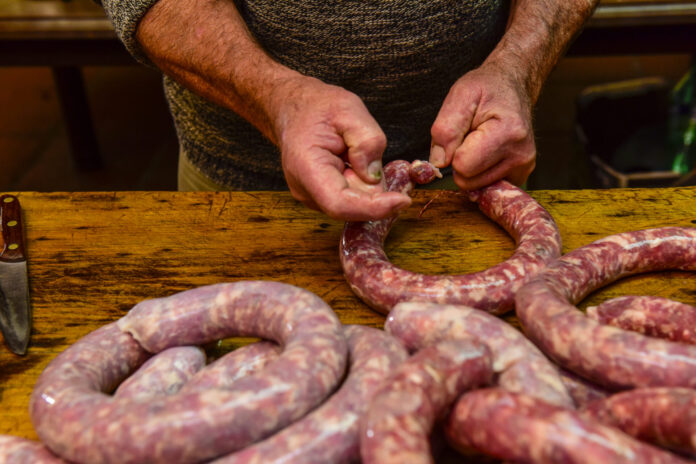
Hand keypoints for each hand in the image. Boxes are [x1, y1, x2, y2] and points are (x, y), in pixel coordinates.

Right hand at [269, 76, 410, 220]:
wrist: (294, 108)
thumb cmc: (317, 108)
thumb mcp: (348, 110)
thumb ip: (367, 141)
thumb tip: (374, 176)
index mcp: (307, 168)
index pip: (340, 204)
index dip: (373, 208)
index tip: (403, 200)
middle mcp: (306, 190)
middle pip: (352, 207)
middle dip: (376, 191)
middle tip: (386, 163)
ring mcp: (312, 197)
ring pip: (354, 204)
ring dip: (367, 185)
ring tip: (355, 153)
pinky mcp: (321, 198)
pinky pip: (351, 198)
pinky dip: (361, 184)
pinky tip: (352, 162)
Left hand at [429, 62, 535, 189]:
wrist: (513, 86)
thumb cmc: (486, 88)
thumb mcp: (460, 95)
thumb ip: (446, 128)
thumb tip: (439, 162)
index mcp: (508, 133)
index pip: (462, 166)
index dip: (453, 151)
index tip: (464, 132)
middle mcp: (520, 155)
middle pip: (467, 181)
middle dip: (461, 161)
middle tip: (471, 136)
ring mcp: (523, 168)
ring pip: (475, 187)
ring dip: (470, 167)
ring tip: (480, 141)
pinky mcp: (521, 175)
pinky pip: (485, 186)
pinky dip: (480, 173)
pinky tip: (487, 152)